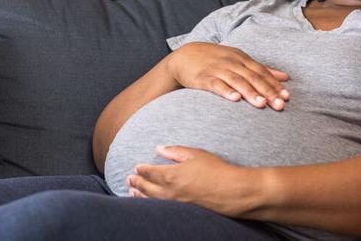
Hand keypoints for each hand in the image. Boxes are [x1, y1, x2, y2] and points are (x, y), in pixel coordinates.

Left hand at [127, 145, 258, 217]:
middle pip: (146, 188)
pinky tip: (148, 204)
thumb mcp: (196, 154)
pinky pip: (160, 209)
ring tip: (132, 192)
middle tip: (129, 180)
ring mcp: (175, 204)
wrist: (232, 192)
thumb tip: (159, 148)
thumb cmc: (216, 170)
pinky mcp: (182, 213)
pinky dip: (150, 205)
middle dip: (136, 183)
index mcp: (171, 175)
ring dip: (139, 196)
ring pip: (150, 201)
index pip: (149, 172)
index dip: (141, 169)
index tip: (136, 167)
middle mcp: (169, 192)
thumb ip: (175, 151)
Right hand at [166, 42, 289, 109]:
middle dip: (267, 91)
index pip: (261, 72)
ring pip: (237, 81)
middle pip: (252, 77)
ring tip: (261, 104)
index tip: (286, 97)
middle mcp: (231, 62)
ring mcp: (217, 69)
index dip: (274, 84)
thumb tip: (285, 77)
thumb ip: (261, 69)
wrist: (184, 57)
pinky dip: (226, 91)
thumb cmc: (215, 60)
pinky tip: (235, 99)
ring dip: (250, 93)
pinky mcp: (204, 78)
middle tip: (279, 104)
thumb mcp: (238, 60)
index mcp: (241, 58)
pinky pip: (216, 84)